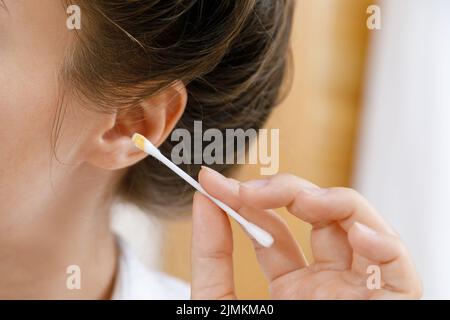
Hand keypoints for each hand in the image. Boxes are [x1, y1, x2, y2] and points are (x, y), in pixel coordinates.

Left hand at [190, 167, 421, 299]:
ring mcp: (359, 293)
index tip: (213, 183)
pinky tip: (358, 234)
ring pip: (363, 228)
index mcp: (292, 288)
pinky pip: (401, 269)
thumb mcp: (220, 305)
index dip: (248, 202)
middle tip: (251, 190)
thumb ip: (212, 255)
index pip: (276, 231)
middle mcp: (329, 285)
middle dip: (289, 192)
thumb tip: (204, 198)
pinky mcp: (390, 307)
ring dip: (337, 203)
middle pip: (321, 218)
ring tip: (303, 200)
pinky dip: (384, 243)